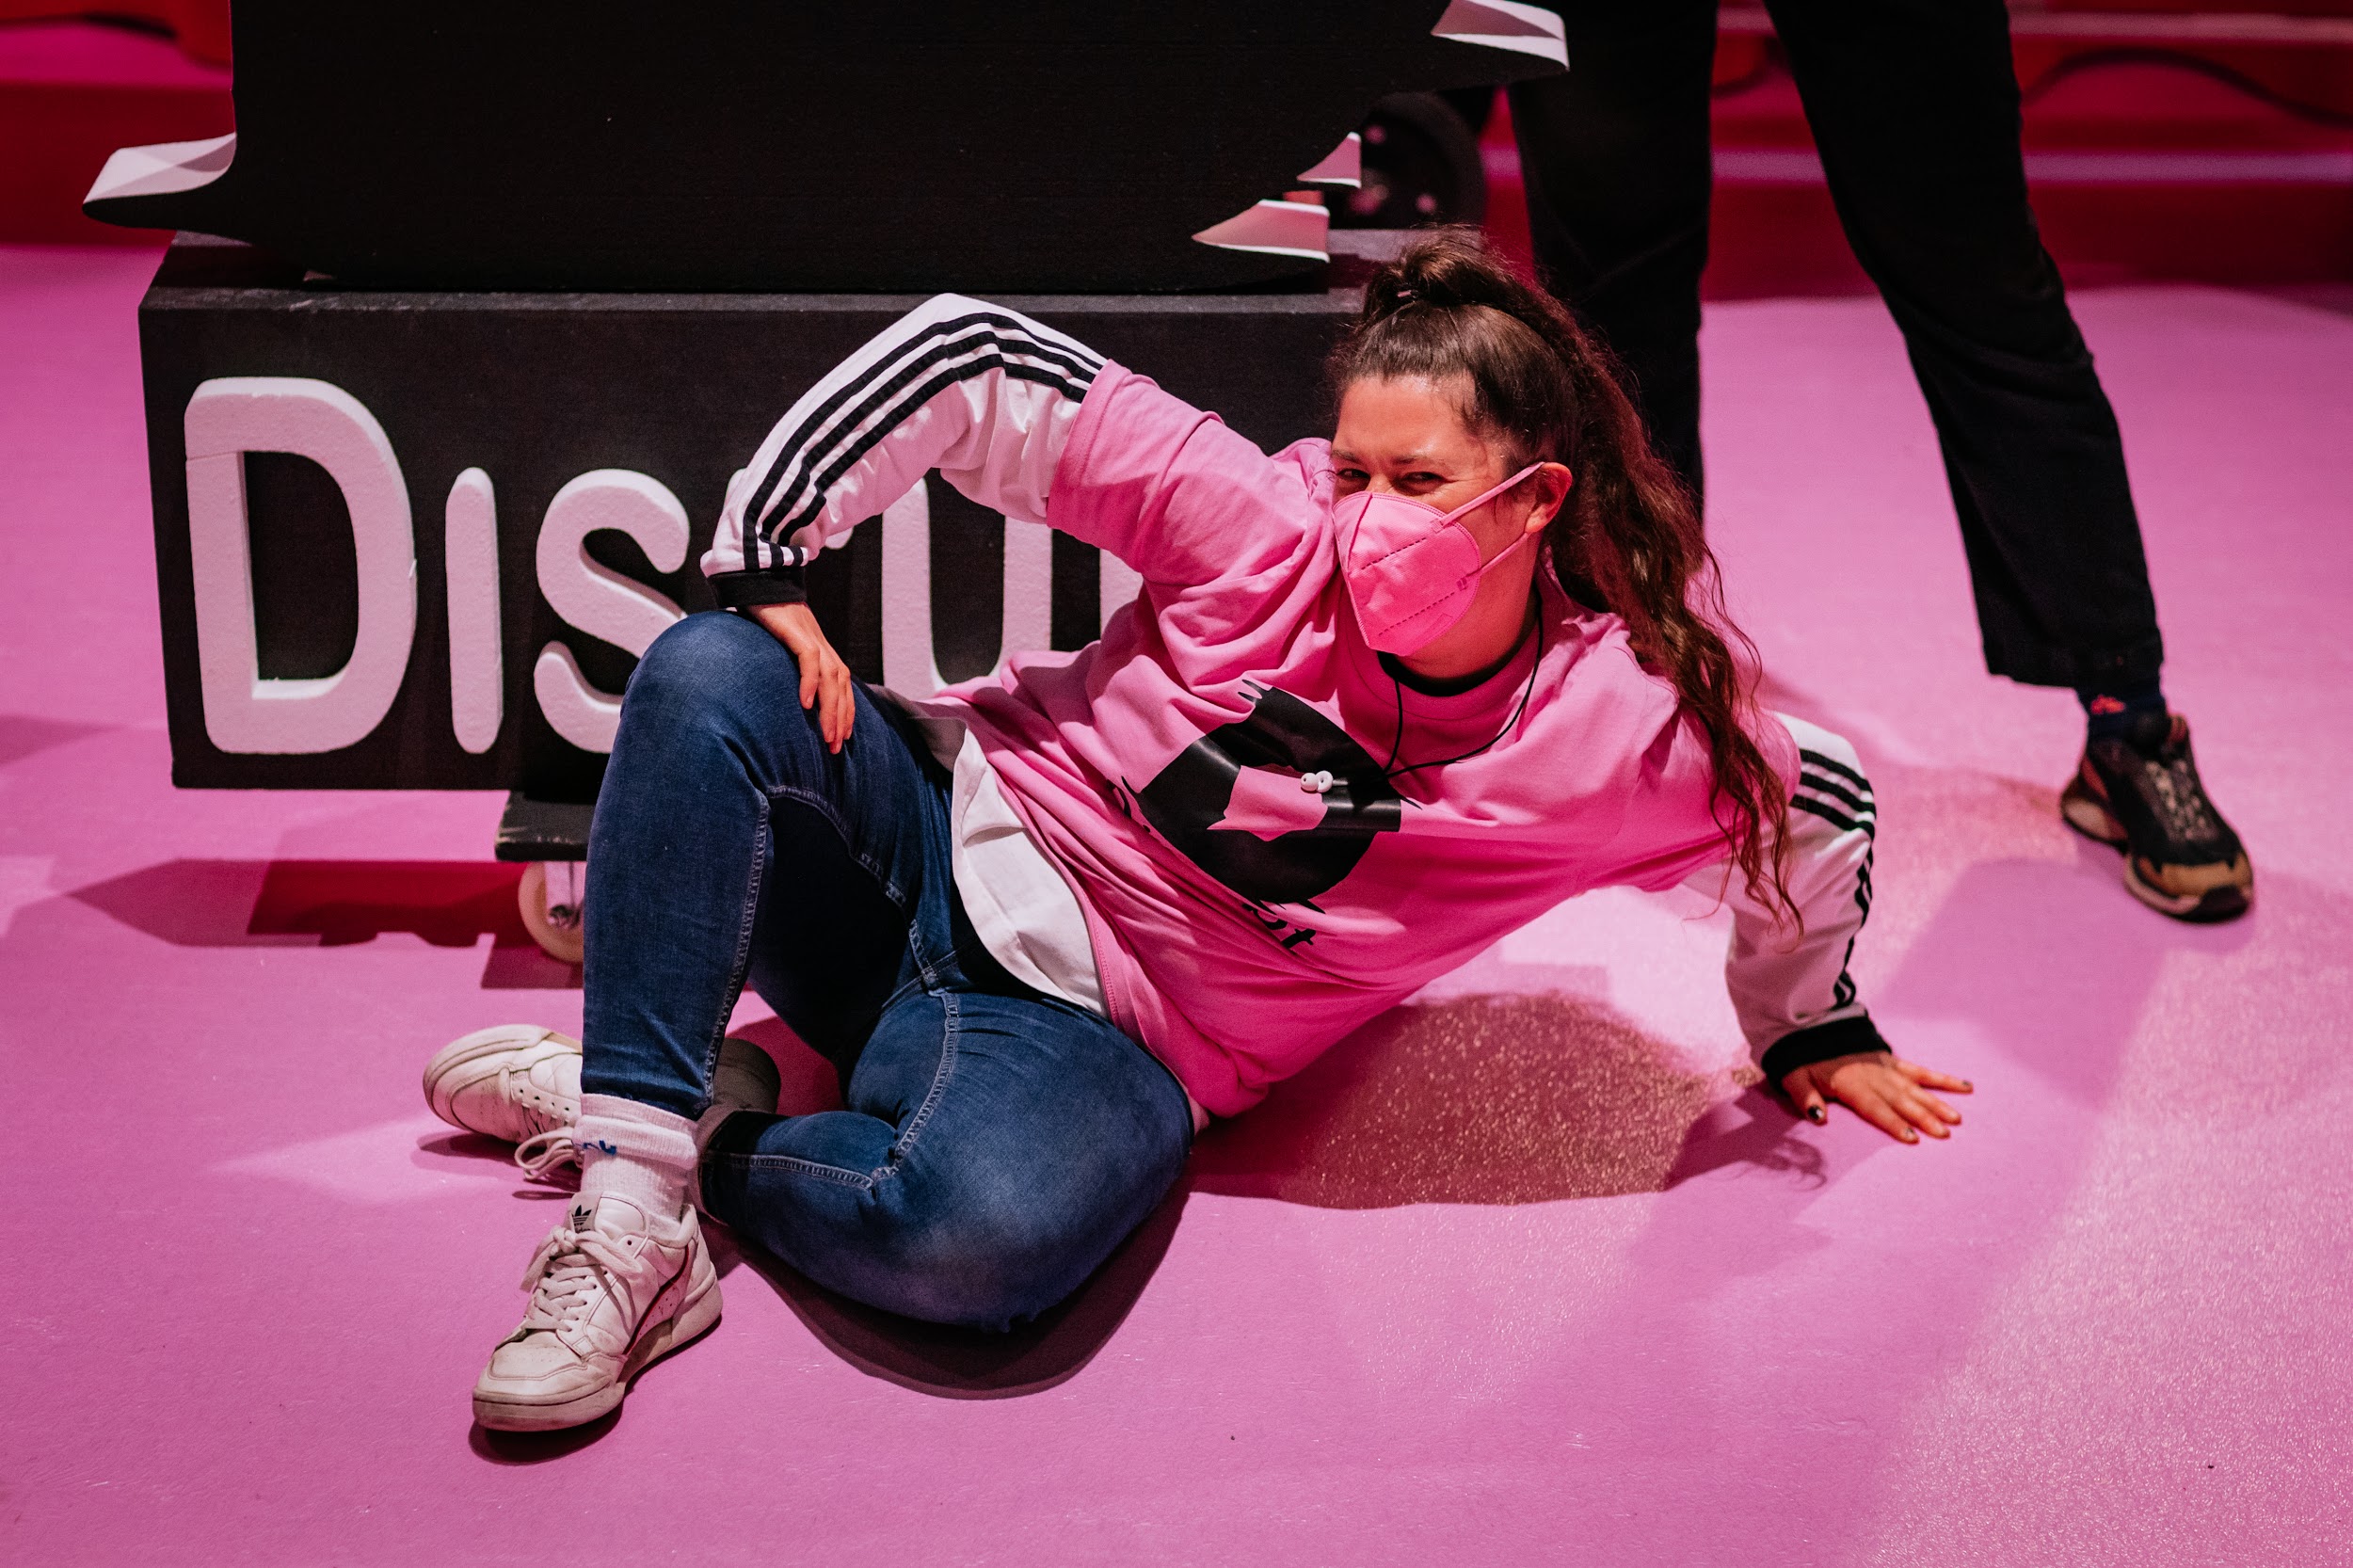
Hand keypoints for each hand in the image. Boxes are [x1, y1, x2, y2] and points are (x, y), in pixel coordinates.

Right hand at [750, 603, 854, 752]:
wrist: (760, 580)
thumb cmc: (767, 616)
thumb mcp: (780, 646)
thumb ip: (787, 666)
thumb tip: (782, 692)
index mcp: (821, 651)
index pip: (841, 686)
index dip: (845, 712)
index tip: (841, 738)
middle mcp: (822, 646)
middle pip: (841, 687)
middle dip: (841, 719)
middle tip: (835, 747)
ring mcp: (812, 638)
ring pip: (831, 678)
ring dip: (830, 708)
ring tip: (826, 735)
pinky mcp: (796, 631)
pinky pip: (809, 659)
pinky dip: (810, 682)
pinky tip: (805, 703)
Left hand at [1780, 1052, 1970, 1144]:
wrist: (1811, 1024)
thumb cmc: (1803, 1058)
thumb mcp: (1793, 1076)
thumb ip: (1804, 1096)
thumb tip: (1818, 1116)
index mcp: (1850, 1083)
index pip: (1875, 1107)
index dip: (1893, 1122)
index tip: (1912, 1138)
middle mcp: (1873, 1076)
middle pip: (1901, 1100)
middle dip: (1922, 1117)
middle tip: (1944, 1133)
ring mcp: (1886, 1067)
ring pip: (1915, 1087)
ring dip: (1936, 1102)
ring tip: (1956, 1118)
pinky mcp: (1893, 1060)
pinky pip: (1920, 1070)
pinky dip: (1941, 1079)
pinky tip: (1965, 1087)